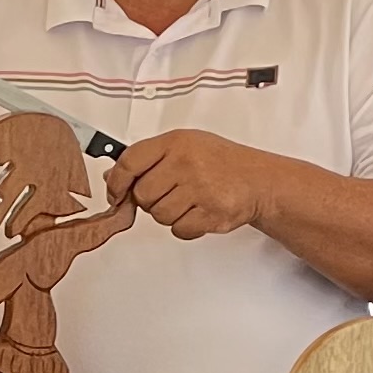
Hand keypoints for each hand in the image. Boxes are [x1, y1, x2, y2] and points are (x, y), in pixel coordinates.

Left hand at [102, 129, 277, 240]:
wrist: (259, 180)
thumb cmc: (220, 162)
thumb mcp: (185, 146)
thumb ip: (148, 158)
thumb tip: (113, 176)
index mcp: (176, 142)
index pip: (129, 162)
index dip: (117, 182)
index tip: (116, 193)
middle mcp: (186, 163)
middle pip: (142, 195)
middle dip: (151, 200)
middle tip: (170, 193)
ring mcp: (199, 188)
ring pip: (159, 215)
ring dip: (170, 214)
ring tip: (189, 201)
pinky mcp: (210, 213)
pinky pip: (178, 229)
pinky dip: (186, 227)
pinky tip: (199, 212)